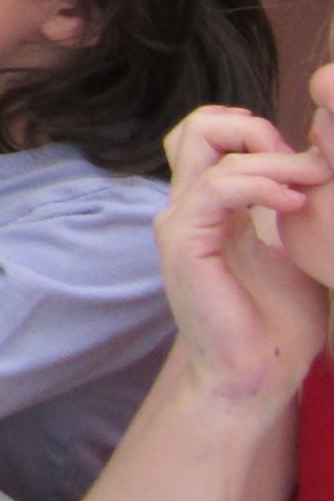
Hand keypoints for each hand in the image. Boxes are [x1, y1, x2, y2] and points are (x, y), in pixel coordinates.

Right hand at [155, 106, 332, 405]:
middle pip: (197, 126)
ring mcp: (180, 221)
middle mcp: (188, 205)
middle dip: (255, 129)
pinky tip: (295, 204)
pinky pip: (216, 187)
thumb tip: (321, 163)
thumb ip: (295, 205)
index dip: (256, 132)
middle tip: (302, 165)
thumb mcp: (297, 249)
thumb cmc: (280, 322)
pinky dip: (262, 185)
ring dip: (272, 157)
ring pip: (207, 145)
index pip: (210, 134)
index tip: (306, 164)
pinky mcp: (184, 243)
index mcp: (211, 205)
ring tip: (313, 183)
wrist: (258, 375)